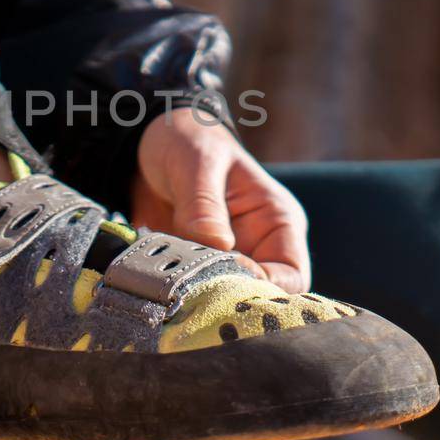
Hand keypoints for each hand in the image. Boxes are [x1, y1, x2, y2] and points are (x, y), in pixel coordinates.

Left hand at [131, 107, 310, 292]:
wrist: (148, 142)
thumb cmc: (190, 140)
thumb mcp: (198, 162)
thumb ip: (204, 203)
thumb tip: (218, 246)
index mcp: (276, 222)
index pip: (292, 275)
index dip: (265, 286)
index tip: (225, 275)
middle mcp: (256, 247)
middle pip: (258, 297)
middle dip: (227, 298)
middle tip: (191, 289)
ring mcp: (222, 260)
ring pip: (220, 299)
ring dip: (194, 295)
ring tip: (166, 280)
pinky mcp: (190, 266)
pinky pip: (186, 290)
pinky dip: (170, 290)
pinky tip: (151, 278)